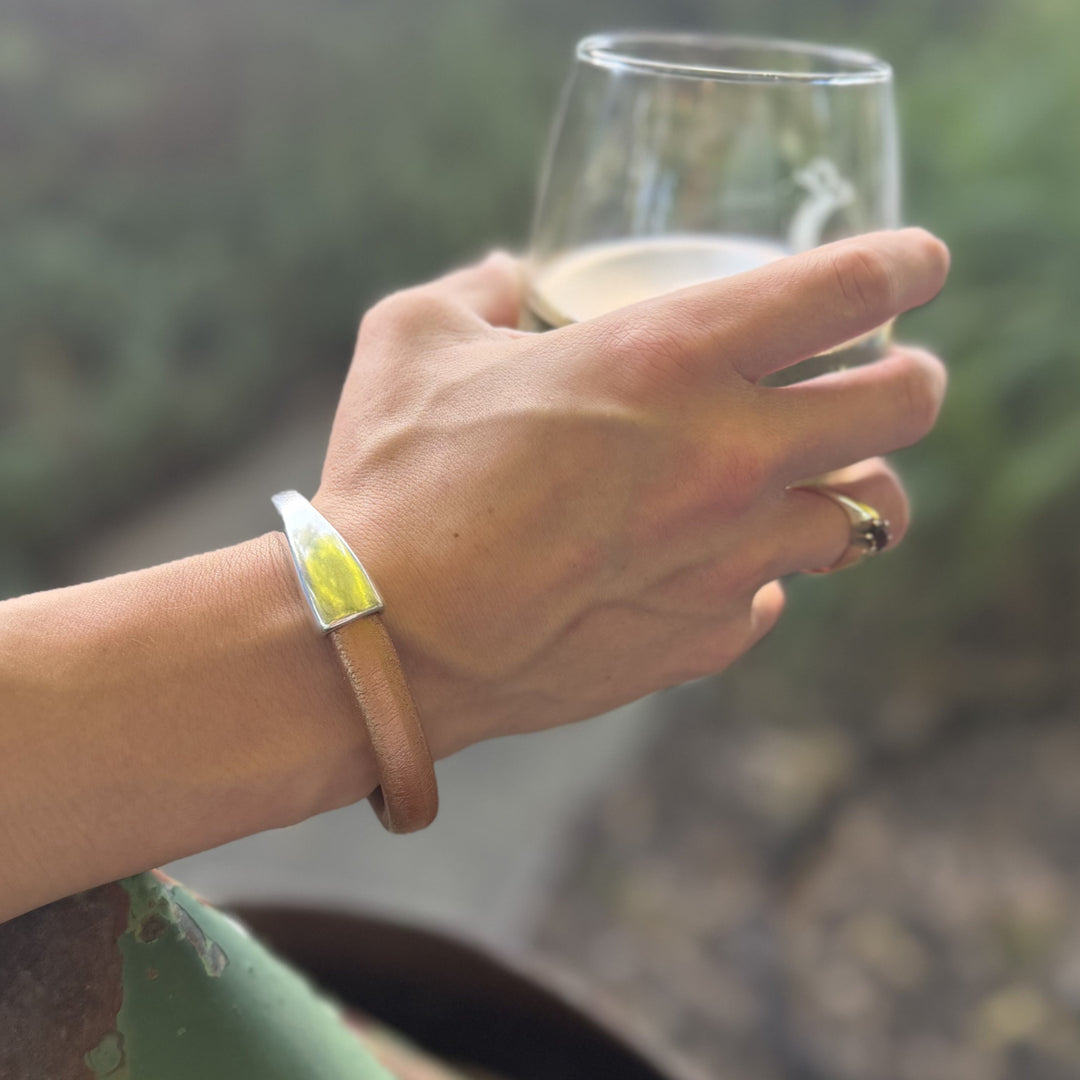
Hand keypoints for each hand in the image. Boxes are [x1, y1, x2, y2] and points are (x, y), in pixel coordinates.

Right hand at [314, 229, 948, 756]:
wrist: (382, 640)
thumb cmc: (395, 480)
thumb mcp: (416, 339)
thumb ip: (480, 287)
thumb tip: (513, 277)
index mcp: (669, 355)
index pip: (848, 287)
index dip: (906, 263)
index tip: (918, 265)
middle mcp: (727, 455)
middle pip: (905, 404)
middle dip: (912, 378)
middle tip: (890, 374)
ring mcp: (729, 556)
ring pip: (866, 515)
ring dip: (850, 486)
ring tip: (807, 479)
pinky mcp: (709, 635)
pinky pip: (771, 594)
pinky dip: (756, 570)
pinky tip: (705, 562)